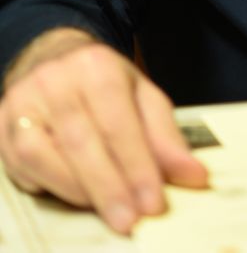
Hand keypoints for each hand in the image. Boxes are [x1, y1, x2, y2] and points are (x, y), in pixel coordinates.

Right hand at [0, 28, 207, 233]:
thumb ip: (165, 137)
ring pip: (44, 156)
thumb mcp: (142, 96)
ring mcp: (22, 103)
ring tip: (109, 212)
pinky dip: (51, 186)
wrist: (52, 58)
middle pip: (81, 142)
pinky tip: (76, 196)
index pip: (118, 121)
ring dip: (78, 191)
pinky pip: (22, 166)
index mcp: (96, 66)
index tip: (153, 203)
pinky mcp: (2, 127)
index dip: (136, 165)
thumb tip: (194, 176)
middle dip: (109, 187)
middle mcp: (54, 80)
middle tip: (131, 220)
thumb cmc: (103, 84)